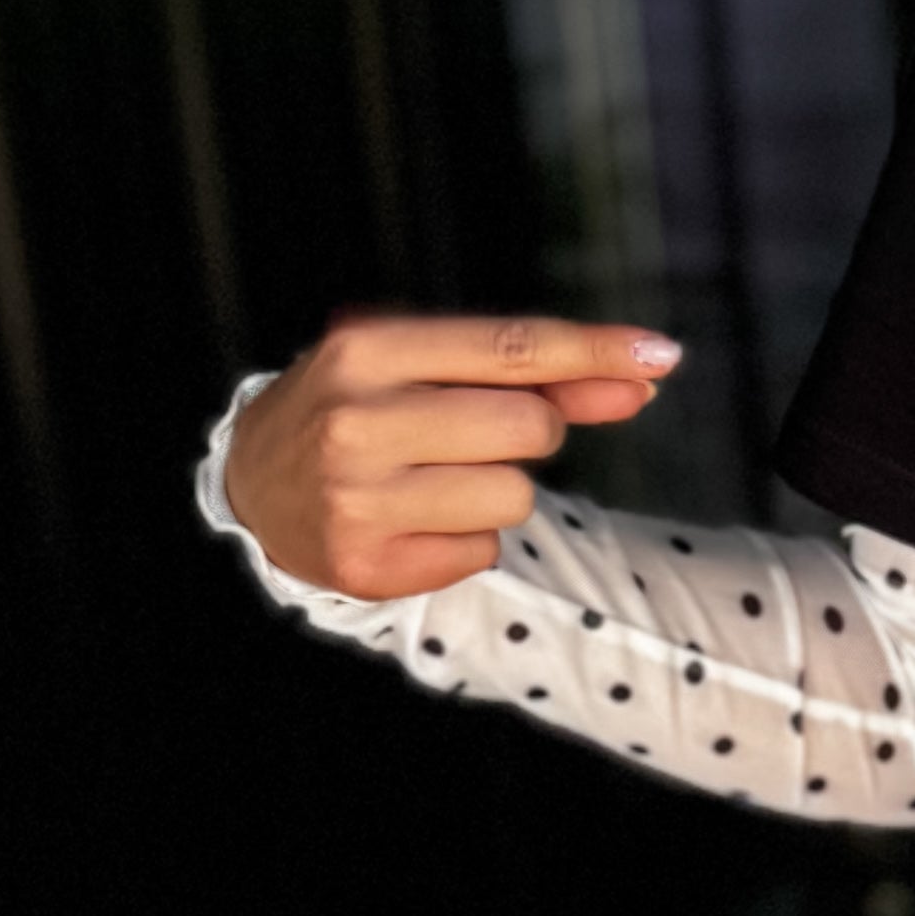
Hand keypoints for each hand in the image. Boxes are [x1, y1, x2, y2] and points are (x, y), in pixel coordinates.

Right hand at [221, 312, 678, 599]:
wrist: (252, 482)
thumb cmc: (357, 408)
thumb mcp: (423, 365)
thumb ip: (534, 371)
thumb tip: (645, 375)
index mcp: (367, 350)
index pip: (512, 348)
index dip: (595, 352)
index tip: (661, 355)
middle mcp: (357, 422)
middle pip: (530, 428)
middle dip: (531, 430)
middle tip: (474, 433)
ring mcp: (358, 500)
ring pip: (515, 497)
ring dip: (497, 490)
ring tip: (432, 477)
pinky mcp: (369, 566)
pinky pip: (483, 551)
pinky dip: (466, 538)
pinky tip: (415, 519)